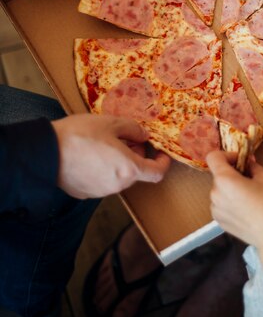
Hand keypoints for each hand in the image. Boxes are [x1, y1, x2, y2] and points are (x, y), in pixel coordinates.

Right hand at [52, 114, 170, 198]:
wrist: (46, 152)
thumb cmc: (80, 136)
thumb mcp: (111, 123)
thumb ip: (133, 129)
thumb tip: (142, 135)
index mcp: (129, 169)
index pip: (156, 174)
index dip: (162, 163)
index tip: (161, 154)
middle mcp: (117, 185)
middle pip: (136, 173)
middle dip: (135, 156)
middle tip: (124, 137)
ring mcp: (101, 192)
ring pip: (119, 177)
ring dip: (119, 163)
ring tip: (103, 143)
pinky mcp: (86, 193)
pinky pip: (102, 181)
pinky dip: (103, 169)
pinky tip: (89, 154)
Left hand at [207, 150, 262, 246]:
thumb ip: (253, 166)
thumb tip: (248, 162)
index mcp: (224, 180)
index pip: (213, 157)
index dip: (226, 155)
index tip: (240, 161)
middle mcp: (214, 193)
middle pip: (218, 175)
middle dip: (232, 174)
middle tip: (249, 179)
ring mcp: (215, 209)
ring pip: (220, 191)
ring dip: (230, 189)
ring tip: (248, 197)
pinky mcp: (218, 221)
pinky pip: (221, 204)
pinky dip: (229, 202)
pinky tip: (245, 209)